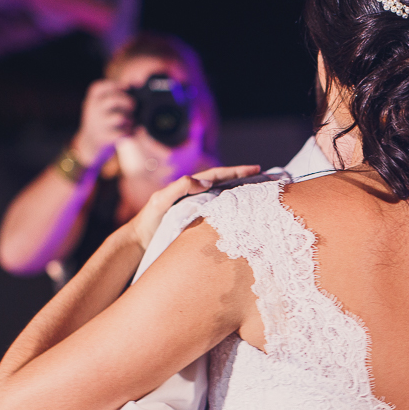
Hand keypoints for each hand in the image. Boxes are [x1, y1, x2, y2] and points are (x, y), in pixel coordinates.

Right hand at [71, 79, 134, 164]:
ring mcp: (98, 125)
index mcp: (92, 100)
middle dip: (128, 101)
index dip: (116, 85)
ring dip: (130, 119)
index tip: (126, 87)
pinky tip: (130, 132)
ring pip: (120, 117)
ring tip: (130, 121)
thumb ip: (113, 95)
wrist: (89, 143)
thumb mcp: (100, 105)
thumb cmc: (101, 120)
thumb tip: (136, 84)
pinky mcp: (104, 138)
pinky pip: (123, 133)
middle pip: (114, 100)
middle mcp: (93, 110)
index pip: (99, 87)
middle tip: (132, 106)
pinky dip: (130, 132)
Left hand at [124, 165, 259, 250]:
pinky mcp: (200, 222)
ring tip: (262, 191)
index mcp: (191, 186)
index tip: (256, 169)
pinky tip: (245, 213)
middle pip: (226, 183)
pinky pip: (221, 213)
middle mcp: (197, 195)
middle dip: (246, 179)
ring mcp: (199, 208)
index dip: (237, 171)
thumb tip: (205, 181)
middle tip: (267, 176)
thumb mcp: (161, 200)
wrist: (140, 240)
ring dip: (243, 193)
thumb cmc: (150, 220)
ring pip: (226, 197)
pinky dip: (235, 209)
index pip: (218, 175)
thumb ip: (180, 187)